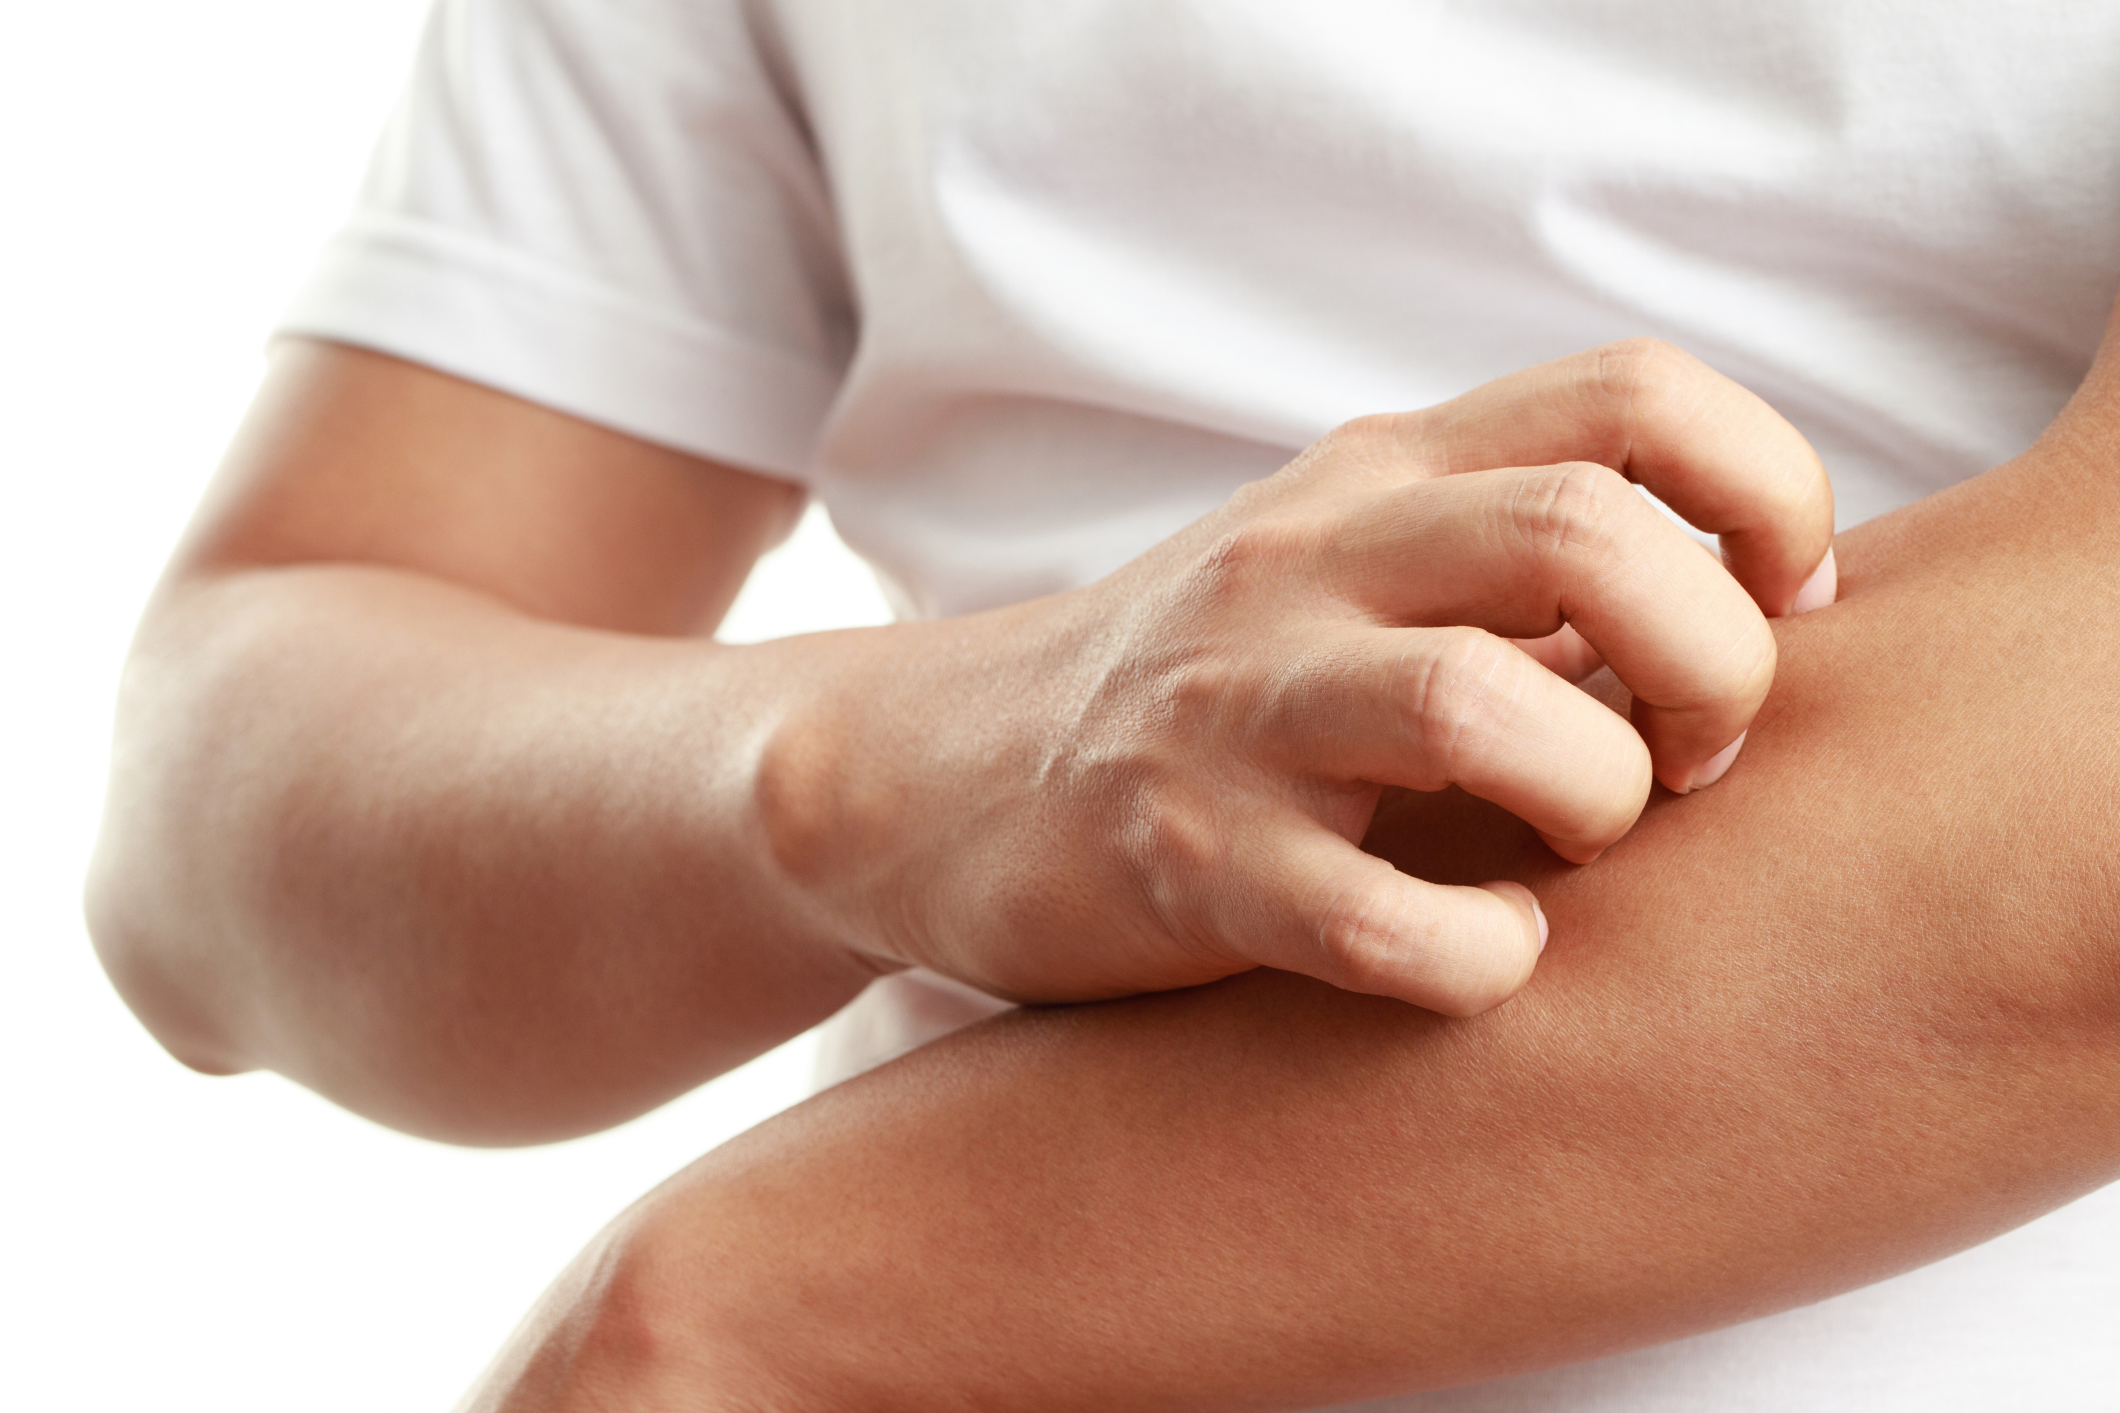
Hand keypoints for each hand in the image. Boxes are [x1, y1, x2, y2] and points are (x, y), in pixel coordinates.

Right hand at [758, 340, 1834, 1013]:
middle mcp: (1308, 560)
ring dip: (1595, 799)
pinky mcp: (1177, 860)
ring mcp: (1232, 706)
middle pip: (1587, 533)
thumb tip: (1771, 615)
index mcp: (1381, 474)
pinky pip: (1381, 920)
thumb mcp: (1355, 570)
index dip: (1766, 496)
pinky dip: (1480, 958)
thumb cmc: (1214, 691)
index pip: (1634, 397)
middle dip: (1712, 666)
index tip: (1779, 615)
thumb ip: (1533, 571)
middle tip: (1695, 760)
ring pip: (1482, 706)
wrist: (948, 773)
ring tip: (1572, 847)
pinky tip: (1479, 955)